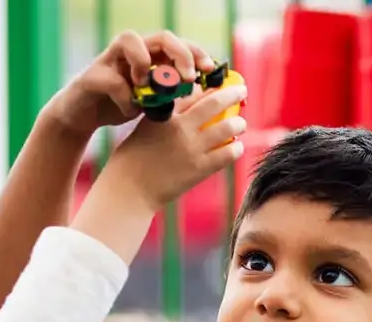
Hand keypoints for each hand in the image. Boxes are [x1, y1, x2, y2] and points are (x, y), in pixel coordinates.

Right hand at [49, 30, 214, 133]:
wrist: (83, 116)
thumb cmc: (121, 104)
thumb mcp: (154, 101)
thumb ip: (173, 94)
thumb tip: (206, 96)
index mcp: (151, 55)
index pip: (179, 44)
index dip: (196, 53)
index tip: (210, 69)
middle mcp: (132, 50)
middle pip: (162, 36)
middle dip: (180, 54)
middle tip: (188, 77)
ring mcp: (110, 59)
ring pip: (129, 39)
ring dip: (145, 61)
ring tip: (149, 86)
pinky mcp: (92, 75)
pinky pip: (113, 80)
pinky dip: (125, 97)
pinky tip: (130, 111)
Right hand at [102, 79, 246, 206]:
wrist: (129, 188)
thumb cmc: (133, 158)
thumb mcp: (146, 126)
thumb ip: (167, 113)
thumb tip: (189, 103)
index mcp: (166, 113)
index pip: (194, 92)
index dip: (210, 86)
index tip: (220, 83)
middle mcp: (181, 127)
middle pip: (214, 103)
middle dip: (232, 93)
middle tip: (241, 90)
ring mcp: (192, 148)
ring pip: (226, 128)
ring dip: (238, 123)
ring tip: (240, 123)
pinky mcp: (199, 169)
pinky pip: (226, 154)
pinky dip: (235, 148)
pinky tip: (236, 147)